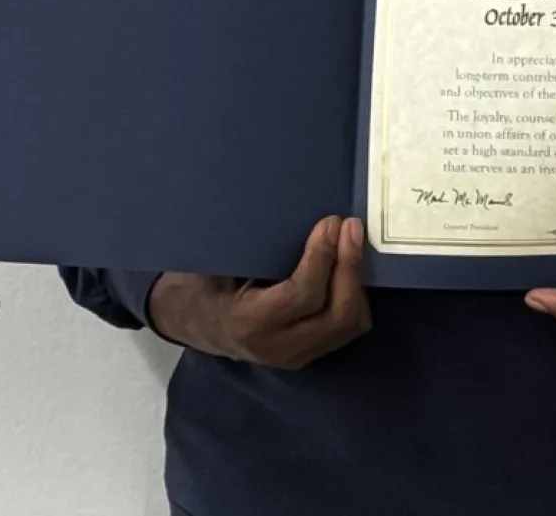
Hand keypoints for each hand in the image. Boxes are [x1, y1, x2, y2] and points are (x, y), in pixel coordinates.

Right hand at [147, 216, 370, 368]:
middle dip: (350, 266)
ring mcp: (296, 356)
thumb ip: (249, 242)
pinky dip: (355, 295)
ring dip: (357, 280)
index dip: (323, 255)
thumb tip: (278, 200)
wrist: (198, 323)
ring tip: (352, 243)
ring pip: (349, 324)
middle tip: (350, 227)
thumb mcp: (218, 261)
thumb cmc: (206, 282)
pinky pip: (347, 328)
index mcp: (249, 322)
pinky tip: (346, 267)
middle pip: (337, 315)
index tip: (330, 221)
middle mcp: (277, 347)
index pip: (301, 294)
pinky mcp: (310, 353)